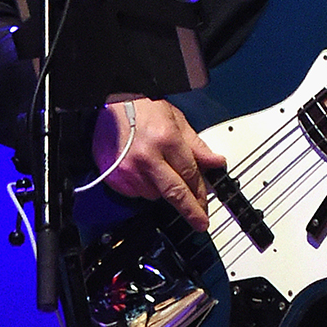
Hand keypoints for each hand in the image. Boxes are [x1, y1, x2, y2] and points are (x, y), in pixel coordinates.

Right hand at [92, 98, 225, 231]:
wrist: (111, 103)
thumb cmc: (143, 107)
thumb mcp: (177, 120)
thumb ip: (197, 146)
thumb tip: (216, 162)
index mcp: (166, 140)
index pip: (190, 174)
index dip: (201, 191)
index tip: (206, 205)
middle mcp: (147, 158)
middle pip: (174, 192)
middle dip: (190, 210)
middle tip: (200, 222)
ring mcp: (129, 170)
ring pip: (155, 195)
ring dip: (163, 191)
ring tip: (161, 171)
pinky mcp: (114, 179)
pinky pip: (136, 194)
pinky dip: (144, 188)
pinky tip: (144, 172)